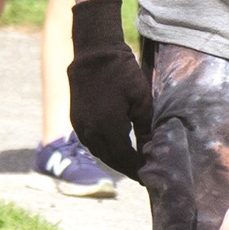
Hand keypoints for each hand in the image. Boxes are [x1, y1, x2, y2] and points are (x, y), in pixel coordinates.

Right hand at [67, 0, 149, 174]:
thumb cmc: (122, 72)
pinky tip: (115, 147)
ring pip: (100, 152)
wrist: (93, 53)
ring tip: (131, 163)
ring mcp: (80, 127)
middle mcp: (91, 132)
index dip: (137, 169)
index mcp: (108, 128)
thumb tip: (152, 149)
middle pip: (111, 159)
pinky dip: (104, 149)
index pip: (125, 159)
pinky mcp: (76, 120)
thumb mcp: (142, 99)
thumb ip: (146, 128)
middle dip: (127, 168)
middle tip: (142, 173)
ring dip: (115, 160)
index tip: (150, 176)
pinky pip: (91, 142)